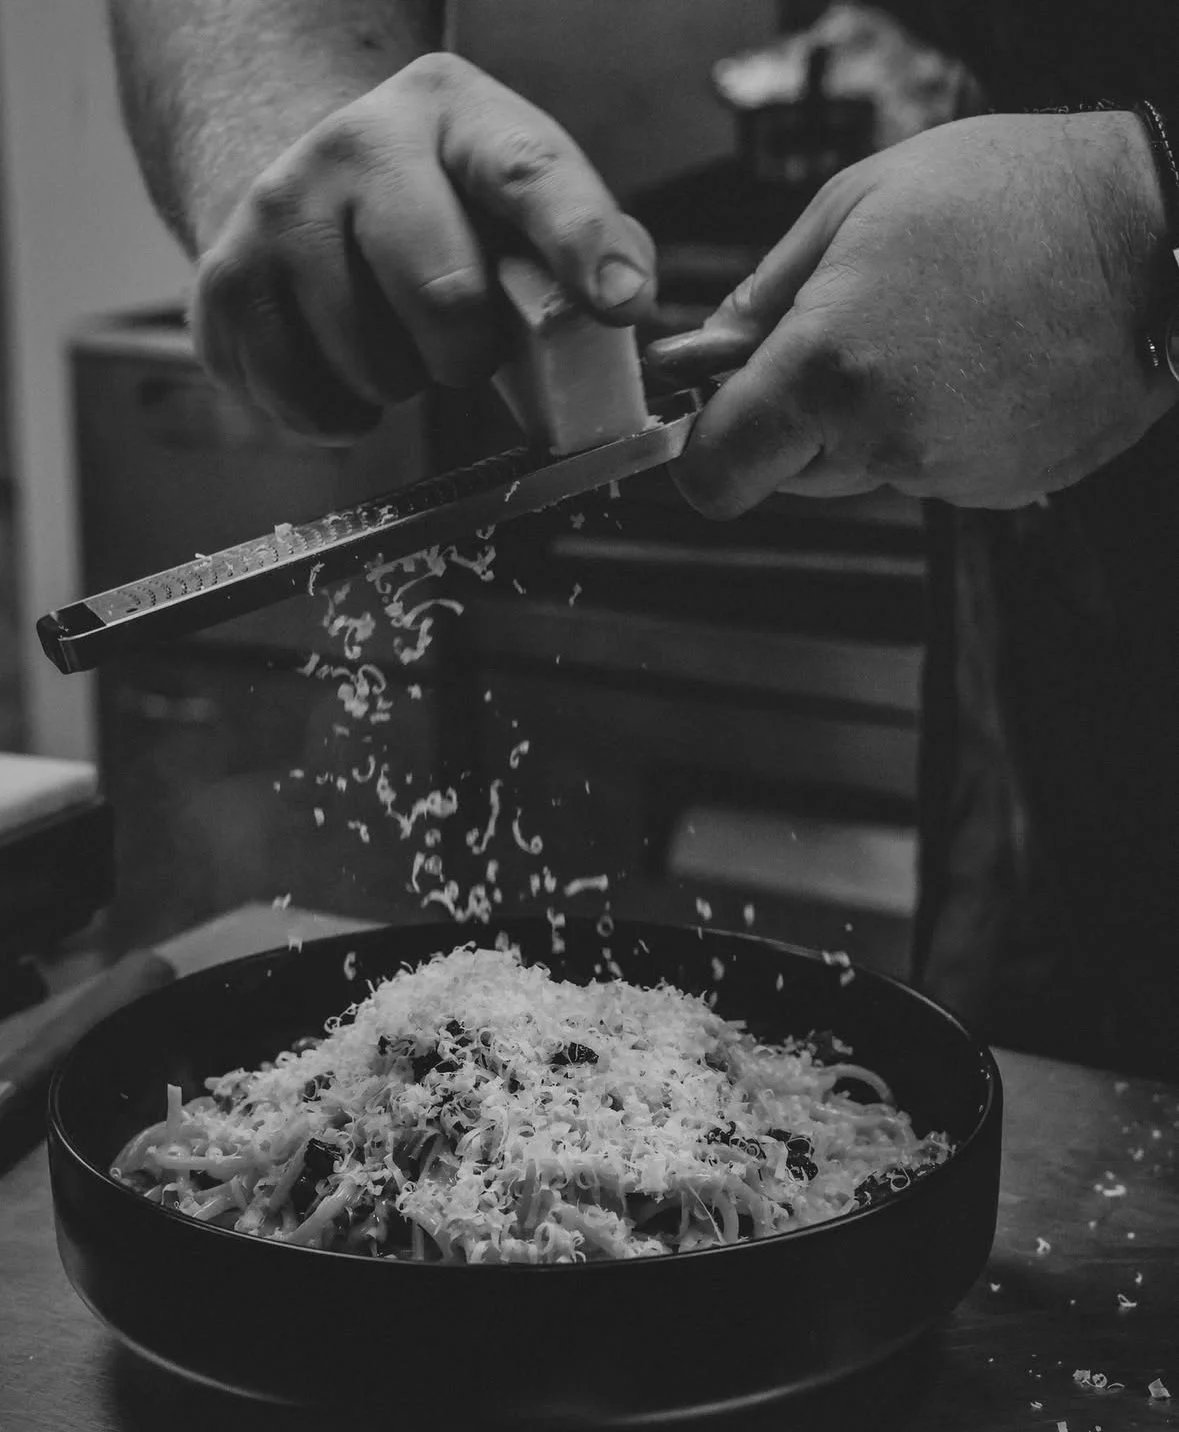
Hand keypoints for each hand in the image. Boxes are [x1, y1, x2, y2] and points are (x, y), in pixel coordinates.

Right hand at [193, 54, 655, 442]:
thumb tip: (623, 298)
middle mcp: (356, 145)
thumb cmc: (438, 207)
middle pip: (446, 297)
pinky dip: (339, 415)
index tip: (621, 300)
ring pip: (372, 367)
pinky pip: (307, 403)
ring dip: (400, 383)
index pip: (528, 175)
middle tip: (458, 339)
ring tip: (392, 339)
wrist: (305, 186)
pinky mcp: (227, 284)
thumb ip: (582, 238)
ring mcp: (278, 211)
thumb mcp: (513, 194)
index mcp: (455, 114)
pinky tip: (343, 367)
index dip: (580, 243)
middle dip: (468, 351)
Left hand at [648, 112, 1175, 513]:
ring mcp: (946, 472)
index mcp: (827, 368)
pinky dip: (933, 432)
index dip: (702, 453)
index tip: (712, 420)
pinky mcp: (999, 486)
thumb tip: (712, 349)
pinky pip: (928, 473)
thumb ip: (765, 293)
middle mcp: (882, 439)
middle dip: (793, 420)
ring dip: (867, 422)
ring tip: (929, 334)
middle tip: (845, 335)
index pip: (716, 473)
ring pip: (861, 471)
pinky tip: (975, 363)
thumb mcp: (855, 204)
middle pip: (786, 472)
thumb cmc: (1005, 195)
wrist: (1154, 232)